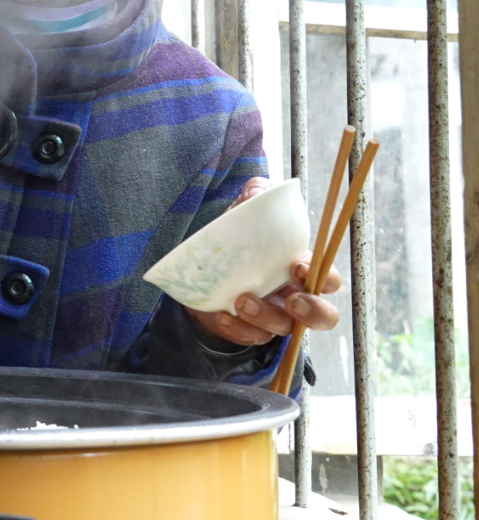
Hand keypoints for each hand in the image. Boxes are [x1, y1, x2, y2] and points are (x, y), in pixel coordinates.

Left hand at [186, 178, 343, 346]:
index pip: (327, 278)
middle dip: (314, 311)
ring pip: (284, 329)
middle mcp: (293, 296)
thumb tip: (260, 188)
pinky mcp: (248, 330)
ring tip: (241, 299)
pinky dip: (239, 329)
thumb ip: (256, 198)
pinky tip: (222, 315)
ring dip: (266, 316)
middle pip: (325, 317)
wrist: (199, 271)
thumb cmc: (235, 241)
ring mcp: (272, 316)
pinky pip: (251, 338)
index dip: (322, 276)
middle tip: (291, 300)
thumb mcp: (243, 215)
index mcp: (300, 269)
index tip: (297, 265)